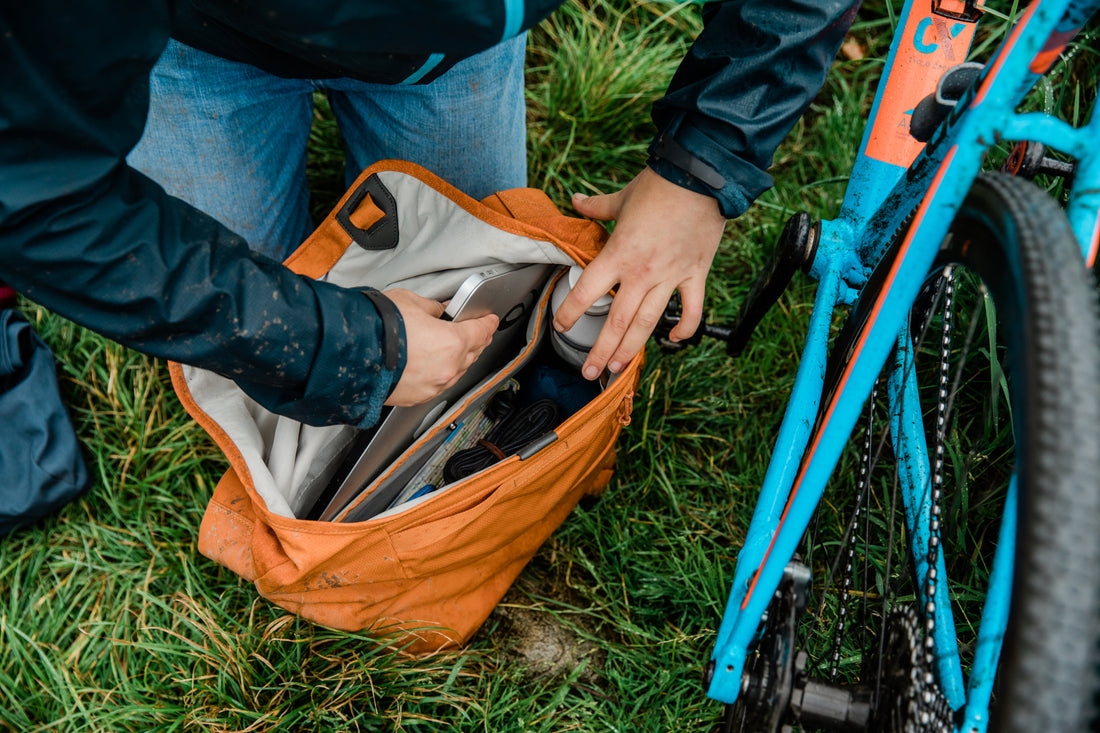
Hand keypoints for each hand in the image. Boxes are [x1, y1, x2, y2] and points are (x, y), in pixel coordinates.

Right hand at [383, 289, 498, 406]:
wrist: (352, 353)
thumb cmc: (377, 328)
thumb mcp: (411, 303)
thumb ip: (432, 308)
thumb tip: (439, 310)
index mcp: (452, 342)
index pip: (480, 331)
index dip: (487, 323)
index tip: (489, 320)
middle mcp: (447, 368)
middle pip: (472, 353)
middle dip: (477, 341)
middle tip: (478, 332)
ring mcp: (432, 385)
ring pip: (456, 372)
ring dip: (459, 359)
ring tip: (455, 348)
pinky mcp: (416, 396)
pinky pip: (437, 384)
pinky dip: (440, 373)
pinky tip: (434, 365)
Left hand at [553, 167, 725, 379]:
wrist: (702, 177)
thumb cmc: (659, 185)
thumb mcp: (622, 197)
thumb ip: (596, 207)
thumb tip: (576, 200)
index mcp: (619, 253)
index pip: (586, 291)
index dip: (570, 313)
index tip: (561, 326)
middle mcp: (642, 272)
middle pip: (617, 321)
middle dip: (601, 351)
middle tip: (590, 372)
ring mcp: (671, 277)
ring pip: (648, 324)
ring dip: (632, 349)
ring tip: (619, 367)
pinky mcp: (695, 275)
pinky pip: (691, 311)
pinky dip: (685, 330)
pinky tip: (674, 341)